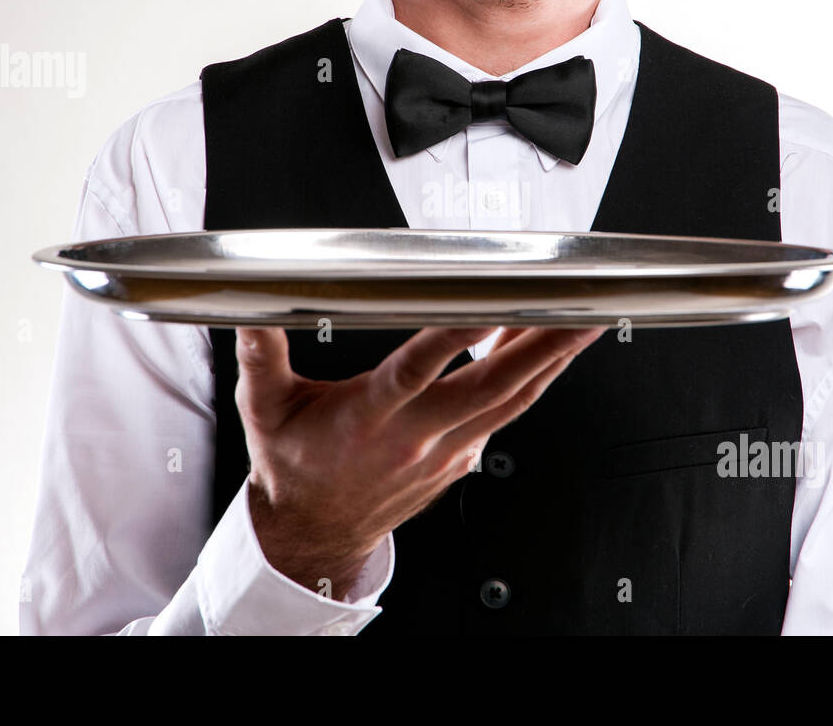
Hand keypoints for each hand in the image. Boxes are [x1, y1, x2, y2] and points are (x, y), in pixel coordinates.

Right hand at [233, 324, 605, 597]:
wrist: (314, 530)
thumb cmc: (296, 465)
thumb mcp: (265, 409)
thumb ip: (261, 356)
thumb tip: (252, 312)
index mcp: (370, 415)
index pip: (419, 368)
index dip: (456, 335)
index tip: (488, 302)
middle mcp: (416, 433)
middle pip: (491, 384)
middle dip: (539, 343)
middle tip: (574, 305)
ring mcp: (445, 449)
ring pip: (511, 400)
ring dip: (549, 359)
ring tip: (579, 318)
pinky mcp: (460, 457)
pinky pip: (506, 414)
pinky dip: (532, 380)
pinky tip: (543, 349)